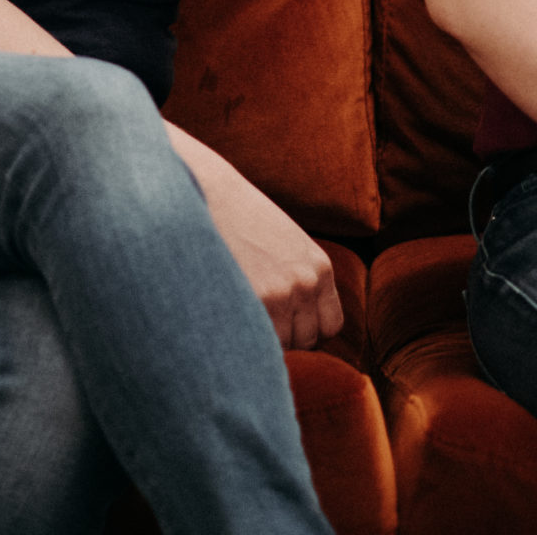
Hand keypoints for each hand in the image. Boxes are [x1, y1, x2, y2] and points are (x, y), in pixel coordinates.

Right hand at [186, 146, 343, 348]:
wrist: (205, 191)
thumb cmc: (238, 217)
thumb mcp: (283, 242)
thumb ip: (296, 275)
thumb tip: (295, 320)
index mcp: (319, 267)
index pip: (330, 326)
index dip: (306, 328)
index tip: (284, 322)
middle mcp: (306, 283)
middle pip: (306, 340)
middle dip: (283, 336)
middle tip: (257, 316)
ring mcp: (280, 295)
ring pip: (279, 346)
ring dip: (261, 339)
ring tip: (240, 312)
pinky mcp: (252, 302)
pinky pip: (256, 342)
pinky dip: (243, 337)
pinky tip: (228, 316)